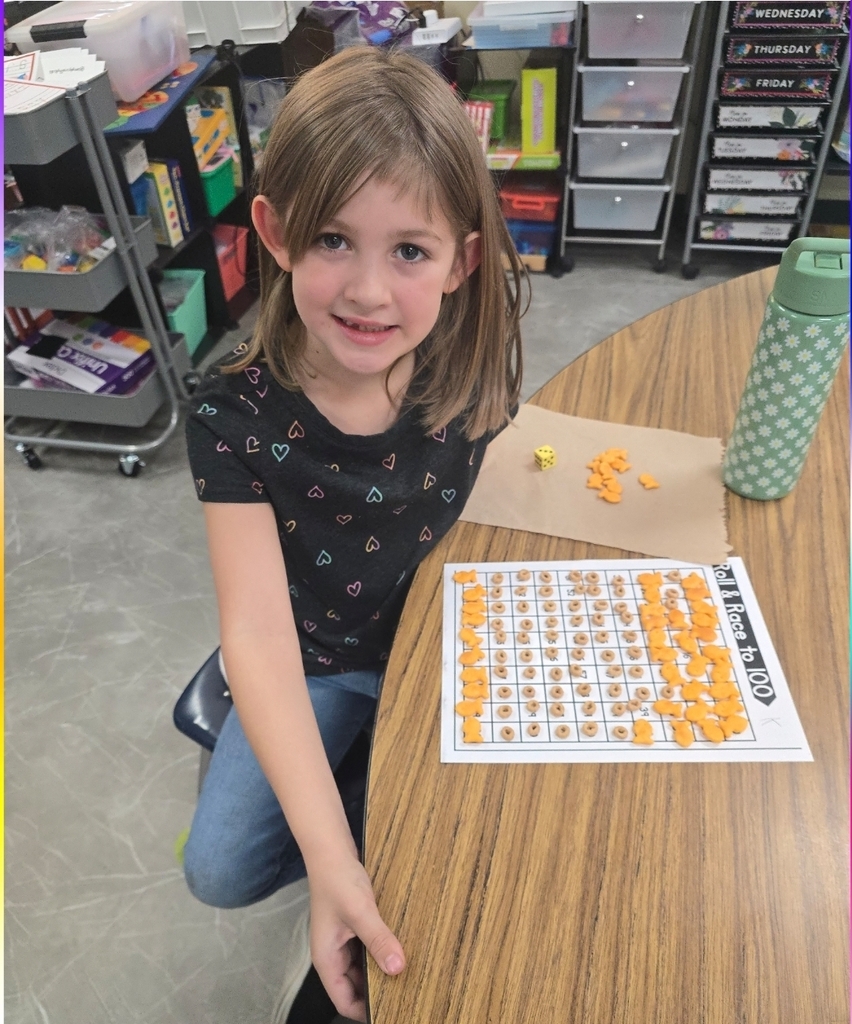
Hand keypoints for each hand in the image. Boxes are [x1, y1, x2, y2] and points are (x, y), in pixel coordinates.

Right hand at [308, 856, 405, 1021]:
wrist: (331, 850)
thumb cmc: (337, 880)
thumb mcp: (360, 912)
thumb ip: (378, 940)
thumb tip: (398, 968)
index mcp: (326, 959)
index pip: (343, 1001)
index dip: (364, 1012)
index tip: (390, 1013)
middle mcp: (333, 954)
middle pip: (354, 987)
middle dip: (376, 993)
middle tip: (405, 996)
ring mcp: (342, 941)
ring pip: (363, 968)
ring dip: (380, 971)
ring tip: (406, 976)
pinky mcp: (353, 927)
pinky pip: (367, 950)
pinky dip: (381, 953)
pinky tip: (398, 950)